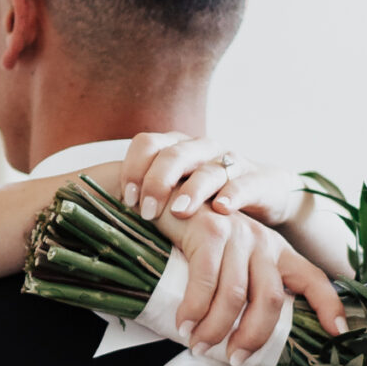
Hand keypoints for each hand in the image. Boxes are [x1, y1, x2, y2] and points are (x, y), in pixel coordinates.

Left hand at [119, 133, 307, 228]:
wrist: (264, 194)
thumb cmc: (208, 198)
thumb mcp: (176, 194)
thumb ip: (148, 199)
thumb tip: (102, 220)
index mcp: (176, 148)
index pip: (148, 144)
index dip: (134, 169)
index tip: (125, 201)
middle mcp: (202, 149)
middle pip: (175, 154)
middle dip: (158, 182)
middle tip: (148, 211)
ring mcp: (232, 162)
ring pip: (209, 169)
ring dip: (193, 190)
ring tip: (180, 212)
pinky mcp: (259, 179)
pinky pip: (245, 183)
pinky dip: (233, 195)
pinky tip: (222, 209)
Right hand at [154, 200, 347, 359]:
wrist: (164, 197)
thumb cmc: (194, 239)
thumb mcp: (227, 260)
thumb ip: (240, 288)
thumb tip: (236, 340)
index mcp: (275, 251)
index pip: (312, 278)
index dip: (329, 305)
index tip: (339, 332)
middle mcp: (262, 241)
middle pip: (271, 299)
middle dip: (253, 336)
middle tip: (235, 359)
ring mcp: (237, 234)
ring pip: (235, 296)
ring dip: (215, 329)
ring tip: (198, 345)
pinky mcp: (209, 231)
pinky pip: (206, 282)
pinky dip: (194, 310)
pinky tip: (184, 324)